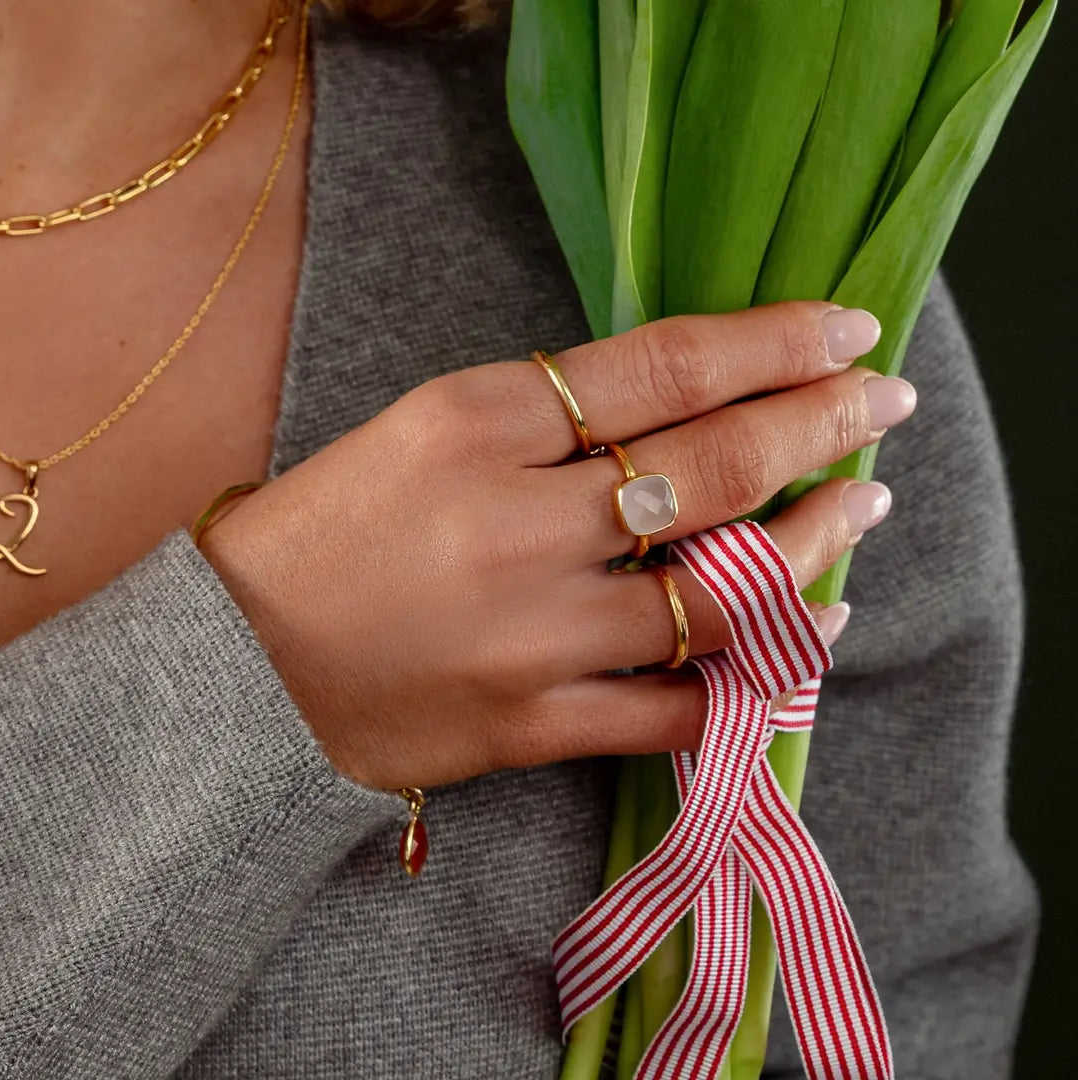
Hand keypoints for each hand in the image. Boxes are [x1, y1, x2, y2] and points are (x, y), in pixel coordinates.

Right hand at [200, 303, 913, 789]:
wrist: (239, 664)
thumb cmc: (330, 529)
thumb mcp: (425, 430)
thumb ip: (548, 420)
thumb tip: (684, 410)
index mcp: (476, 426)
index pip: (664, 366)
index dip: (775, 342)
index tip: (845, 327)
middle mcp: (515, 525)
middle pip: (711, 466)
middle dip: (820, 425)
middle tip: (883, 402)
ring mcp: (531, 635)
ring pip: (719, 590)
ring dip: (814, 544)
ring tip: (863, 507)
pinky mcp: (531, 723)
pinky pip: (676, 706)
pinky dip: (752, 671)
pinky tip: (801, 636)